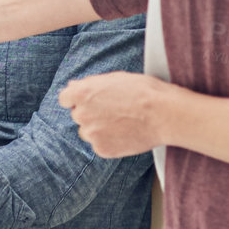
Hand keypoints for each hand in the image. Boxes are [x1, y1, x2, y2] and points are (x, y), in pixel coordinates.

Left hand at [58, 72, 173, 157]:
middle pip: (78, 116)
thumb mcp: (115, 78)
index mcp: (82, 93)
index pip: (65, 98)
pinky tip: (125, 134)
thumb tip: (73, 87)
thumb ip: (91, 84)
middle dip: (90, 113)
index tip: (90, 101)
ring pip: (88, 132)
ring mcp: (91, 134)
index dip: (77, 99)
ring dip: (98, 129)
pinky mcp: (102, 150)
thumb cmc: (143, 91)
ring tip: (121, 123)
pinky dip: (109, 141)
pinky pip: (99, 145)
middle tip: (113, 111)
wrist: (164, 114)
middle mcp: (81, 114)